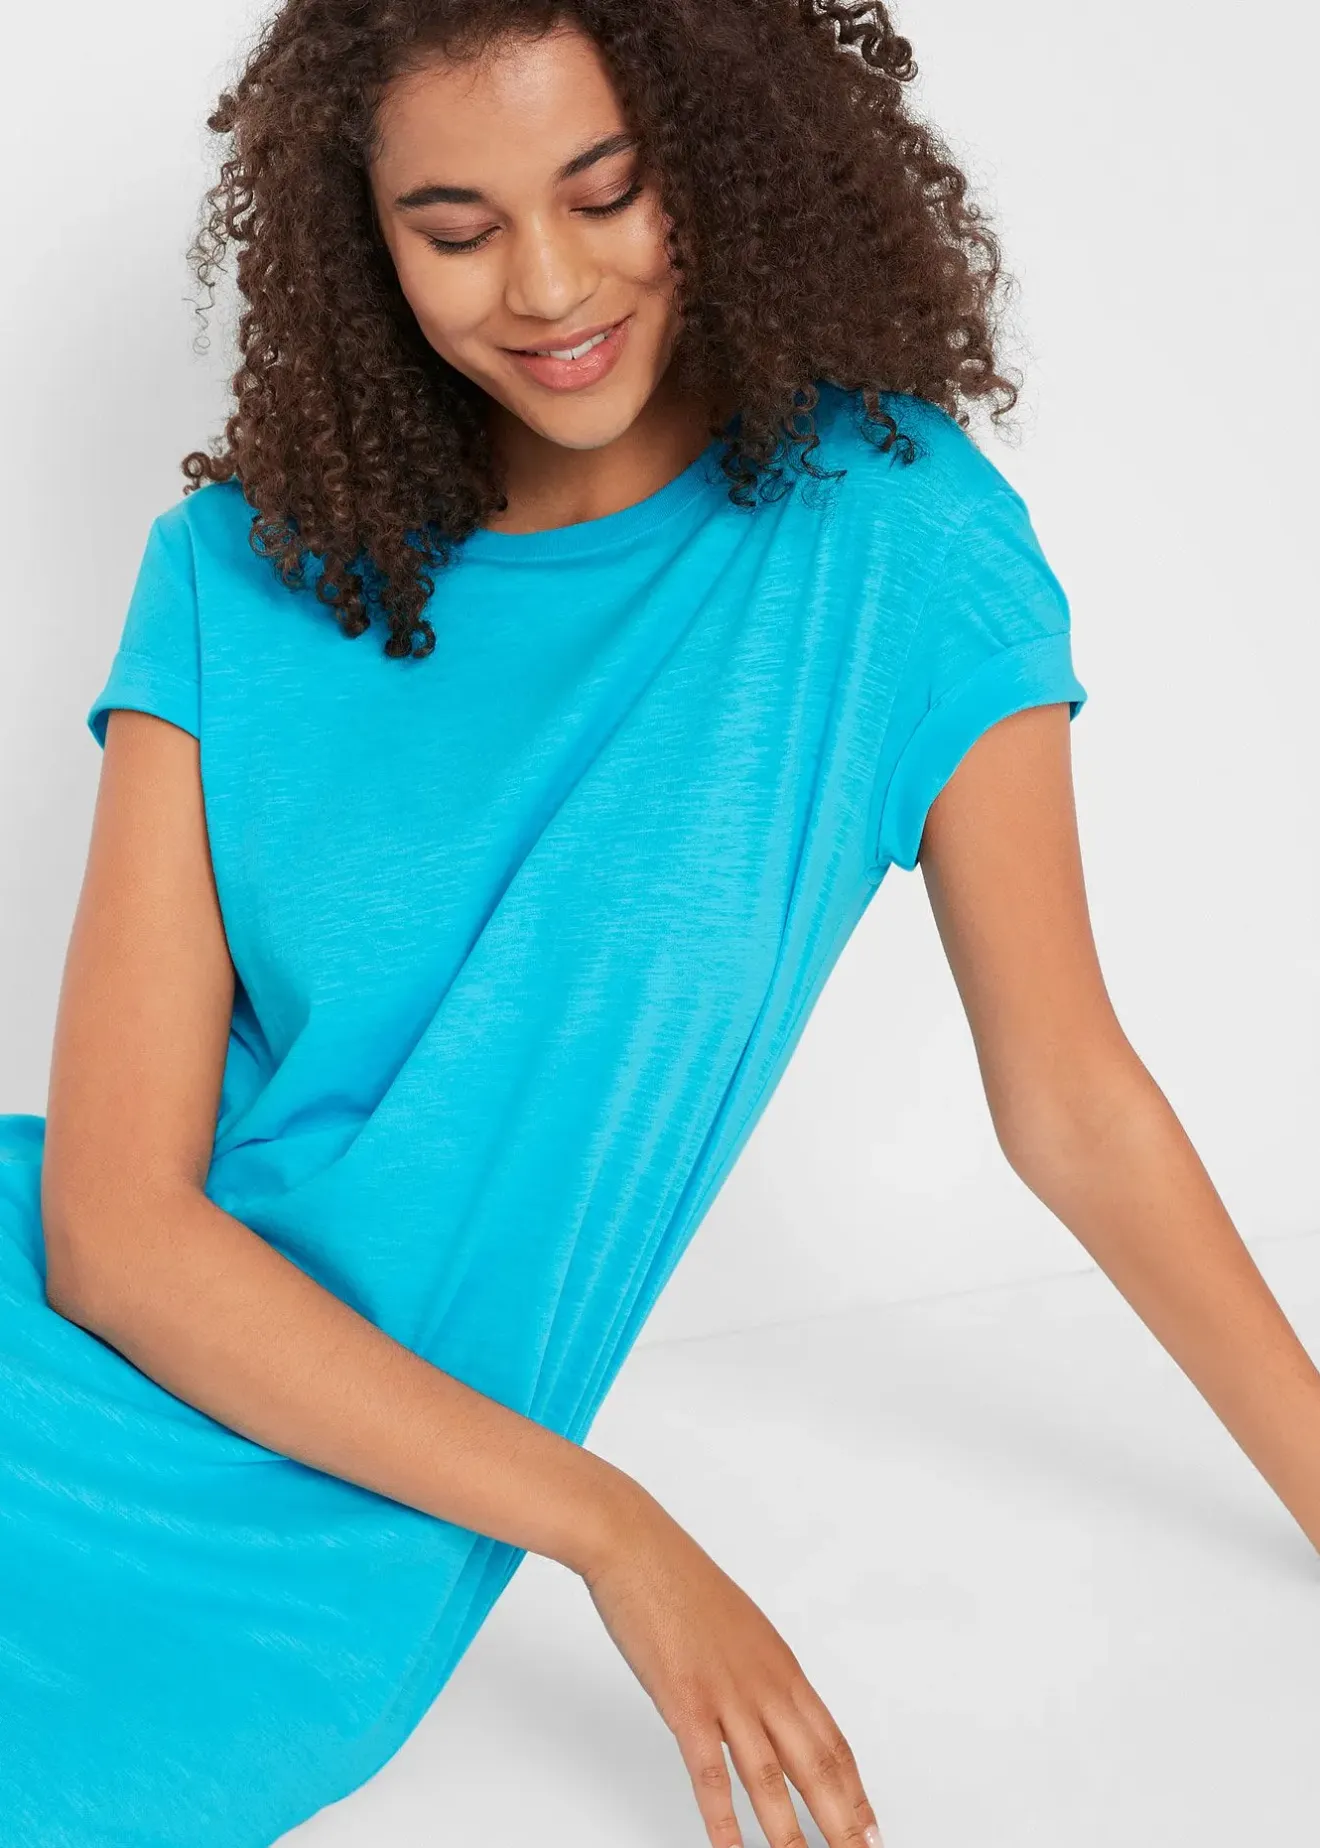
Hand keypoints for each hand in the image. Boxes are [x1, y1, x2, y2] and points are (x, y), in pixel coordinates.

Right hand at [580, 1485, 883, 1847]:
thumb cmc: (678, 1580)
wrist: (637, 1545)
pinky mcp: (685, 1701)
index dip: (855, 1791)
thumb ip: (755, 1669)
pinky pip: (710, 1772)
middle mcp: (764, 1682)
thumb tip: (764, 1705)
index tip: (870, 1828)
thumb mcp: (735, 1626)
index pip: (831, 1741)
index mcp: (780, 1664)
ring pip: (771, 1778)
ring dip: (792, 1835)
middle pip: (816, 1766)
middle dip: (843, 1823)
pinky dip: (724, 1821)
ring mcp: (727, 1693)